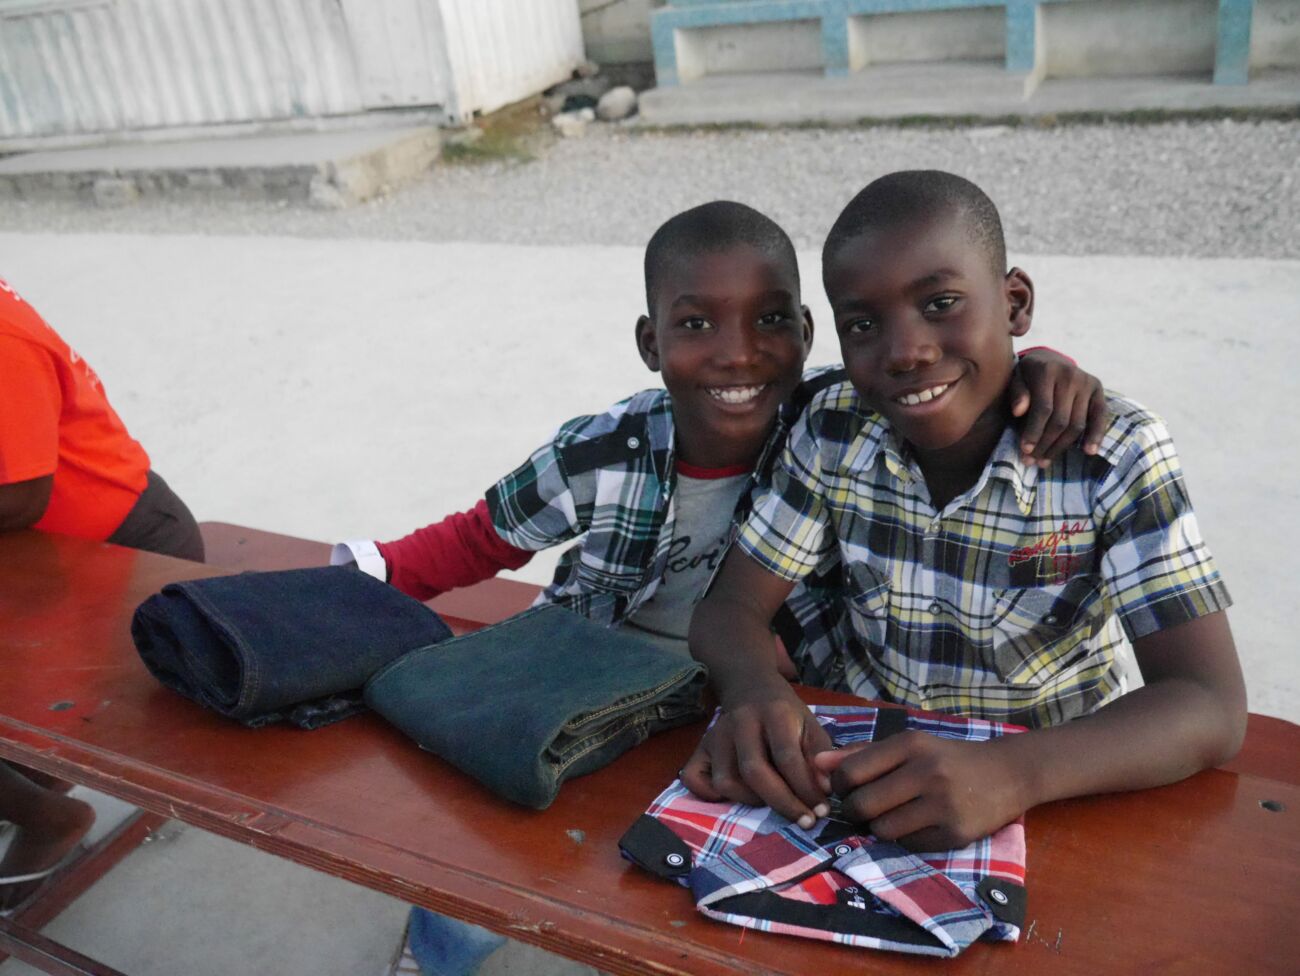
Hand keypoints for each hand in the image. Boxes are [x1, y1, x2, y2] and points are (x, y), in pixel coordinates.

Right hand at [681, 689, 833, 827]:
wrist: (750, 686)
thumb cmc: (785, 714)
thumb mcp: (810, 725)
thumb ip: (819, 755)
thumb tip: (825, 791)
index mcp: (773, 713)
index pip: (787, 757)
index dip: (805, 789)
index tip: (821, 812)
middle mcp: (741, 722)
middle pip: (754, 771)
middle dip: (782, 802)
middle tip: (804, 821)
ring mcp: (716, 735)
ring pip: (725, 780)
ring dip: (751, 801)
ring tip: (772, 802)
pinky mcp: (699, 747)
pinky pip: (694, 778)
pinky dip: (710, 795)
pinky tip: (733, 797)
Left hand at [814, 732, 1026, 850]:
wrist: (1007, 773)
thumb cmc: (947, 758)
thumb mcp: (908, 746)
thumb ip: (861, 754)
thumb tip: (817, 763)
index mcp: (910, 744)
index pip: (851, 771)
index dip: (839, 786)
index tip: (847, 789)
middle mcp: (926, 771)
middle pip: (862, 804)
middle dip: (853, 812)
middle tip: (862, 810)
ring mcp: (942, 804)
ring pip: (882, 829)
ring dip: (877, 828)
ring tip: (890, 817)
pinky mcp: (955, 832)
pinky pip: (908, 844)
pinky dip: (904, 839)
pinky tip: (916, 825)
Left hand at [1009, 349, 1108, 464]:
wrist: (1048, 359)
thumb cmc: (1027, 375)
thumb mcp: (1015, 378)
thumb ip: (1017, 393)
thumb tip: (1018, 412)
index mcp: (1047, 370)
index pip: (1043, 409)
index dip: (1034, 432)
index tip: (1025, 450)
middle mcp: (1070, 375)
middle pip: (1060, 420)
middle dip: (1045, 444)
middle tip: (1032, 461)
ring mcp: (1087, 382)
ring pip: (1077, 424)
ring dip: (1061, 447)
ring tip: (1045, 461)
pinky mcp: (1098, 389)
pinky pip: (1100, 416)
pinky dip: (1096, 435)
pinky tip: (1089, 452)